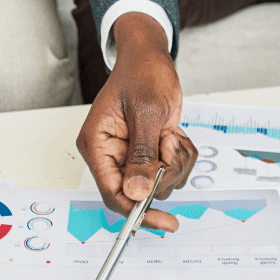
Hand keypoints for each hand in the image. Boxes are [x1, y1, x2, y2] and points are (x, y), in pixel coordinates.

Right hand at [75, 13, 198, 231]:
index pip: (112, 193)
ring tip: (171, 134)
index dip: (137, 211)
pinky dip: (182, 157)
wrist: (152, 58)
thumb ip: (141, 154)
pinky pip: (171, 172)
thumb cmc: (142, 74)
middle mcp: (111, 154)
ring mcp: (130, 155)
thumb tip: (135, 193)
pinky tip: (174, 134)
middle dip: (164, 174)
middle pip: (139, 192)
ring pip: (160, 184)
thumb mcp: (146, 112)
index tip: (164, 222)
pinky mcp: (149, 153)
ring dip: (176, 163)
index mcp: (97, 145)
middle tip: (170, 146)